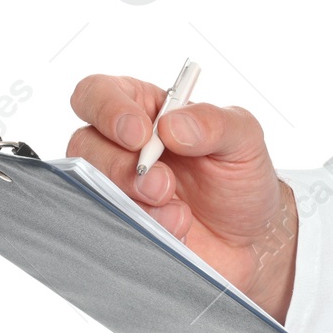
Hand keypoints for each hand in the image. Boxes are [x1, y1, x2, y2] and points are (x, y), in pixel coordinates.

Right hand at [67, 74, 297, 320]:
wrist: (248, 240)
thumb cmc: (240, 180)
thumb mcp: (244, 139)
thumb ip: (214, 123)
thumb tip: (172, 125)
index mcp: (144, 109)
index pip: (98, 93)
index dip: (109, 110)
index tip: (141, 136)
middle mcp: (120, 147)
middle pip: (84, 145)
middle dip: (122, 168)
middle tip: (164, 186)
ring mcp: (116, 189)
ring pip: (92, 189)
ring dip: (135, 205)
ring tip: (180, 217)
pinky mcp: (119, 225)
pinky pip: (106, 226)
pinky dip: (140, 231)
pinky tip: (175, 234)